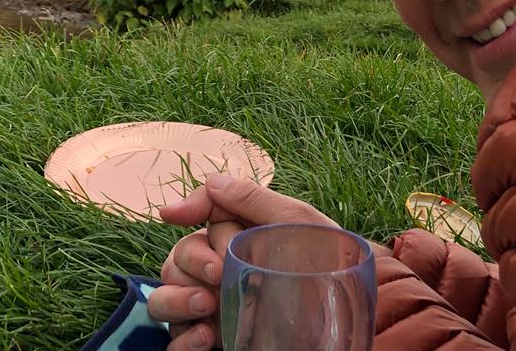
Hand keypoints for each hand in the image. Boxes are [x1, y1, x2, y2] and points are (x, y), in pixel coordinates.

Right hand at [148, 174, 335, 350]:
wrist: (351, 312)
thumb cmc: (331, 259)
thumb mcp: (299, 222)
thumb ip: (254, 200)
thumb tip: (212, 181)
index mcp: (239, 234)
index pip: (200, 218)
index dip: (185, 210)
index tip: (171, 215)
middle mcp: (220, 269)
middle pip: (178, 256)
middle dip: (193, 260)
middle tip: (221, 273)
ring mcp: (214, 307)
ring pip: (164, 297)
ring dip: (176, 298)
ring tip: (207, 306)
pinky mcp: (215, 340)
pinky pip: (177, 342)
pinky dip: (182, 339)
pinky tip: (205, 337)